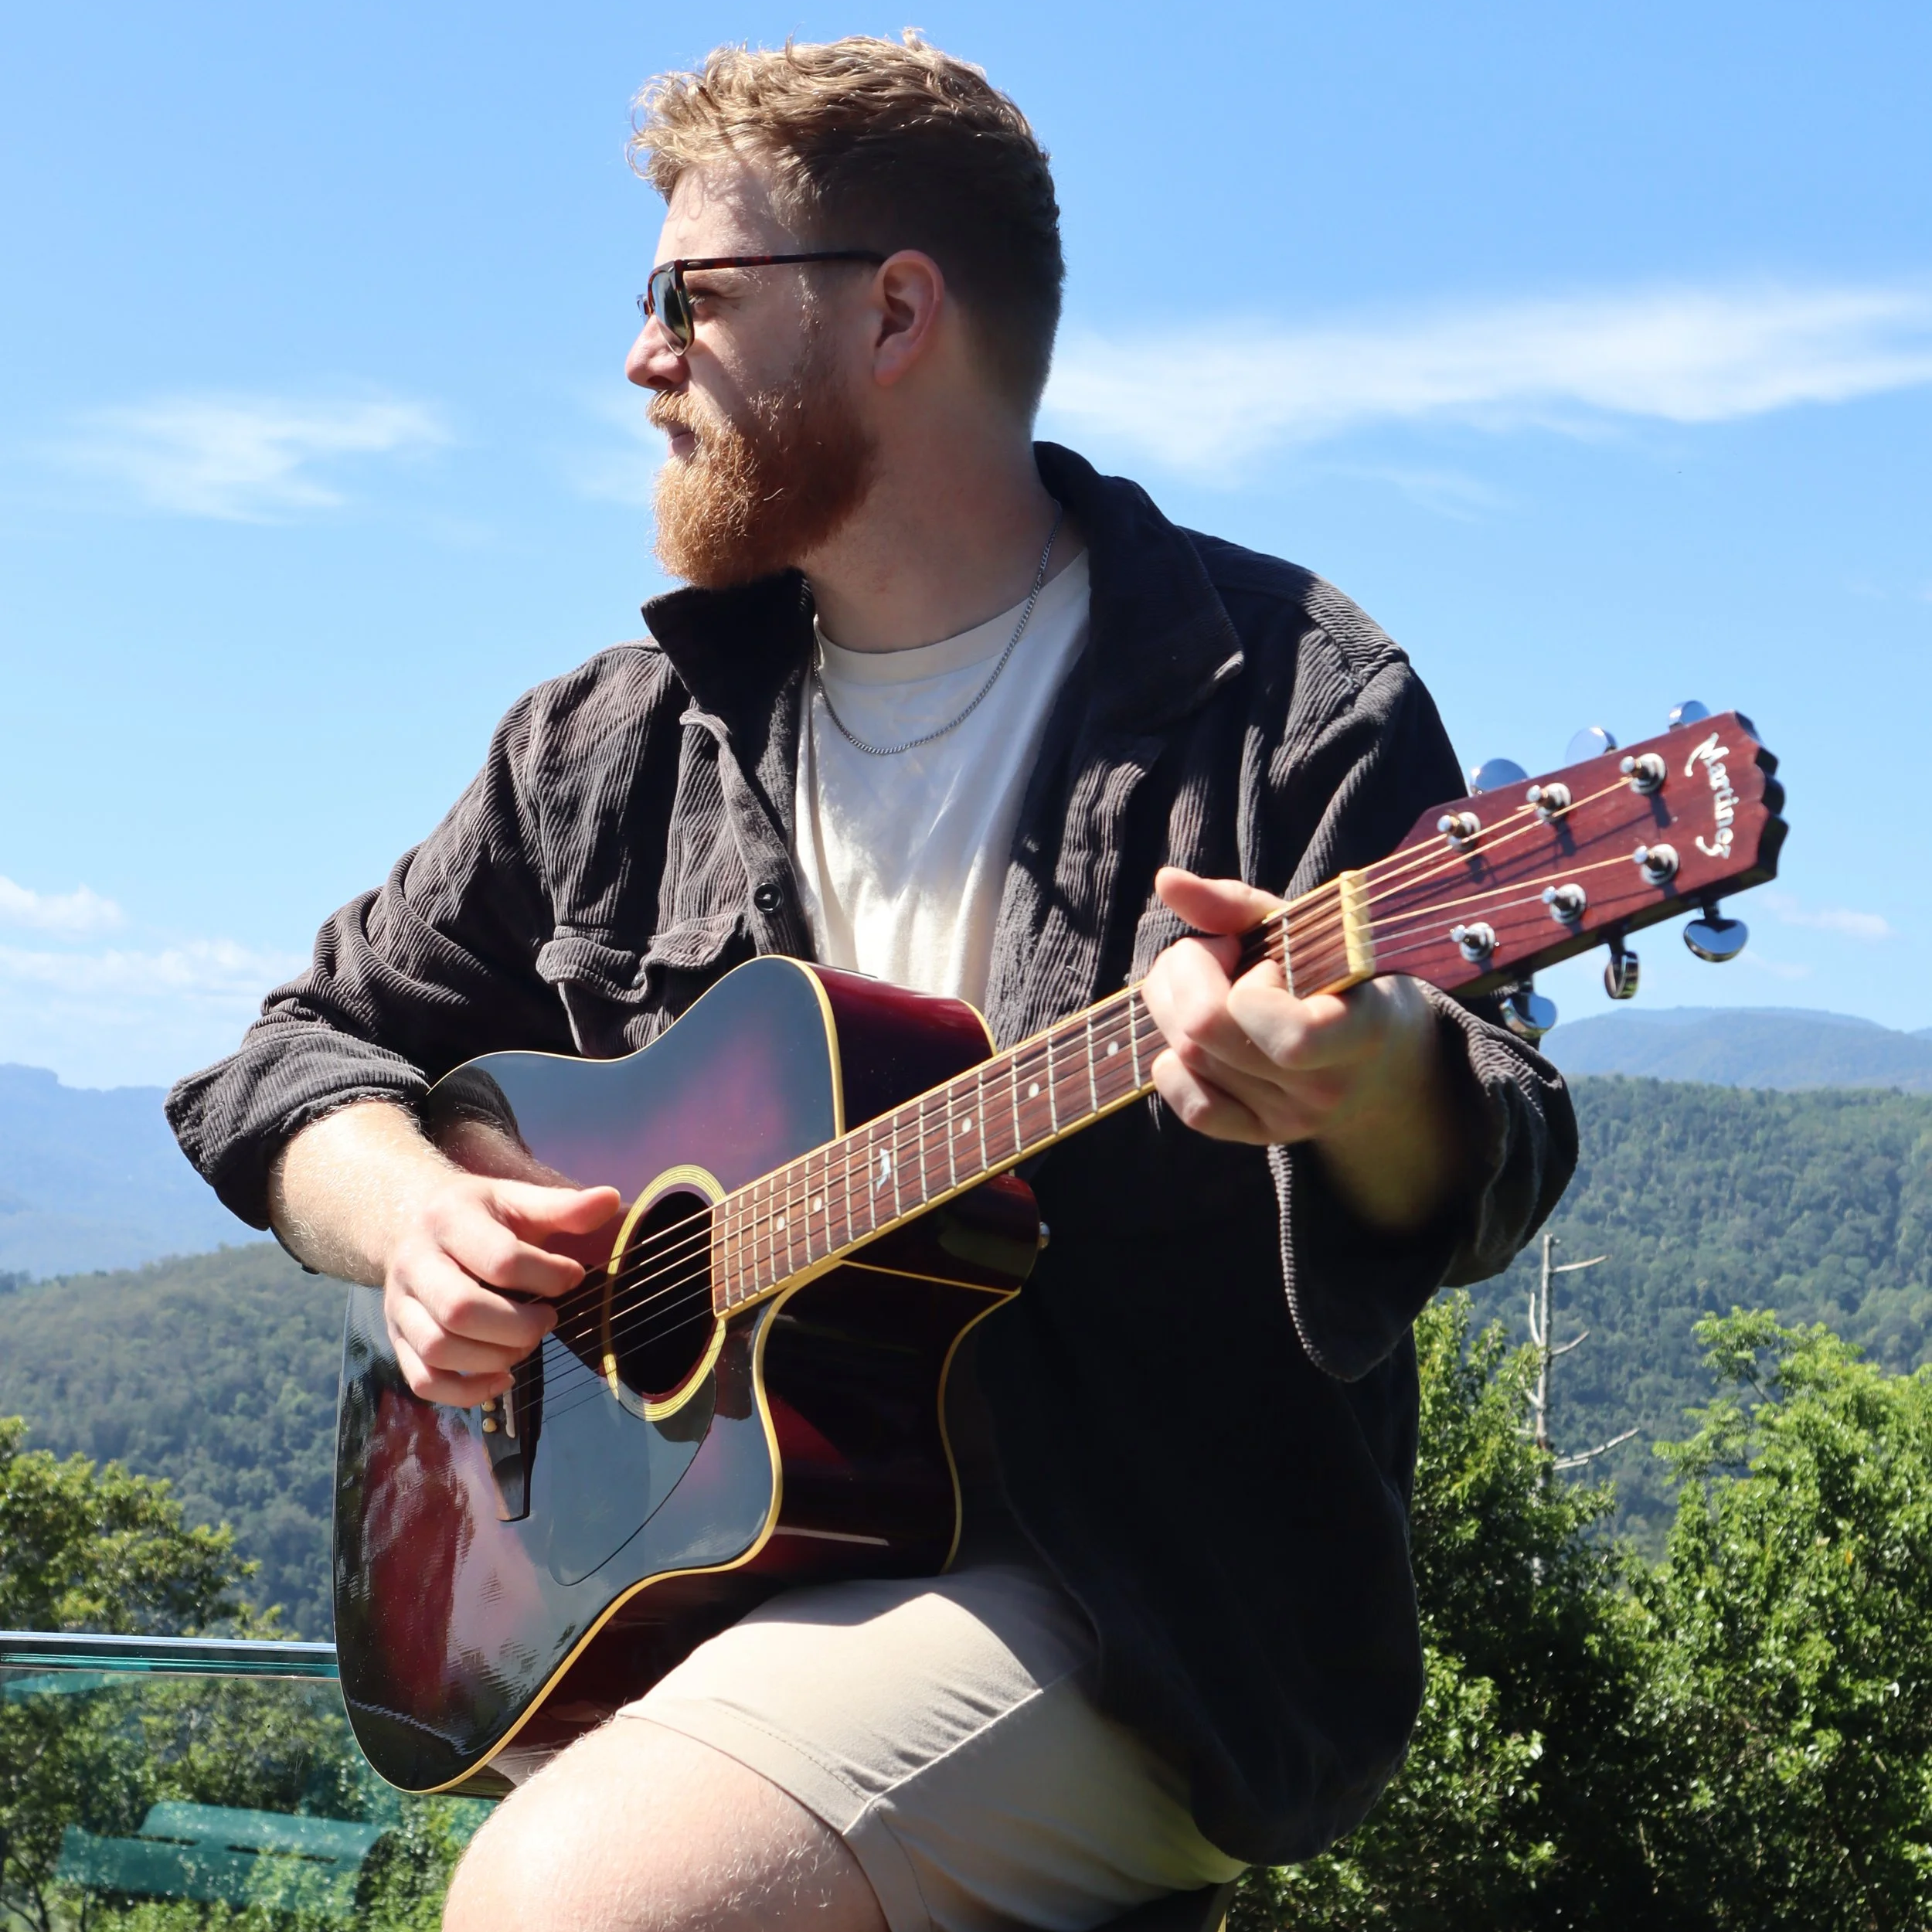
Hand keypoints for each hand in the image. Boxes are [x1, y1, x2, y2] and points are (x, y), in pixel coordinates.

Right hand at [382, 1175, 621, 1404]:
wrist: (408, 1220)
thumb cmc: (477, 1215)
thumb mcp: (516, 1199)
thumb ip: (562, 1206)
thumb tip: (611, 1199)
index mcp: (449, 1220)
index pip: (499, 1259)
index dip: (547, 1276)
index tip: (572, 1277)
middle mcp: (415, 1264)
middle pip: (460, 1310)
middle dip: (518, 1326)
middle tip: (549, 1319)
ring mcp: (400, 1306)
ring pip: (439, 1348)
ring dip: (495, 1358)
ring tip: (527, 1343)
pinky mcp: (398, 1340)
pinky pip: (423, 1380)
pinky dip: (467, 1392)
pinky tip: (504, 1379)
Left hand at [1140, 867, 1463, 1230]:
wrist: (1385, 1057)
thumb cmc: (1344, 974)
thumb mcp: (1310, 931)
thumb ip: (1237, 905)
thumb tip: (1166, 881)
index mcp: (1360, 1031)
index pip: (1288, 1036)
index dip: (1251, 985)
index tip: (1263, 956)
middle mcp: (1326, 1088)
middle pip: (1207, 1034)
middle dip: (1184, 970)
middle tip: (1212, 950)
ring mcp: (1293, 1119)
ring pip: (1188, 1058)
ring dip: (1171, 1003)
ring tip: (1206, 980)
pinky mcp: (1263, 1135)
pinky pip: (1193, 1110)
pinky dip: (1173, 1065)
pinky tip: (1193, 1036)